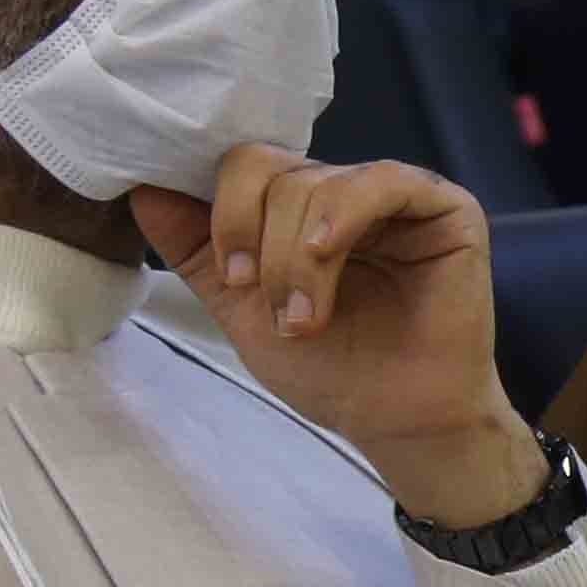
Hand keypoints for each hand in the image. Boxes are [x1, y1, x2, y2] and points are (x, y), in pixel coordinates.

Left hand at [134, 146, 537, 528]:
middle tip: (275, 311)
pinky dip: (343, 214)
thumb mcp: (241, 309)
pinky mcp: (444, 209)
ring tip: (308, 318)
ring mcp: (395, 198)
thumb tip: (142, 189)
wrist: (395, 420)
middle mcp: (344, 193)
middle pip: (273, 171)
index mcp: (298, 210)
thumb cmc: (331, 370)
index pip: (244, 166)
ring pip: (317, 183)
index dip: (224, 212)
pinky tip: (326, 252)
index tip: (232, 277)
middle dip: (260, 244)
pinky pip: (384, 180)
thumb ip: (196, 250)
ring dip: (297, 258)